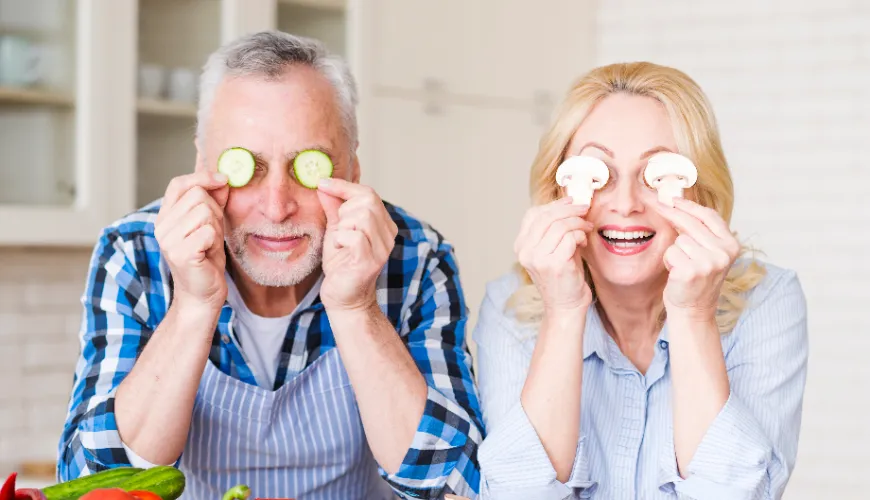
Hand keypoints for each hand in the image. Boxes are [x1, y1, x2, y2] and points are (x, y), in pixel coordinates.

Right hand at [154, 166, 229, 313]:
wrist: (203, 293)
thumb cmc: (207, 258)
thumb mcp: (212, 223)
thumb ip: (214, 201)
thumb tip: (223, 179)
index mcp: (165, 216)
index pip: (178, 184)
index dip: (202, 177)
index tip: (223, 180)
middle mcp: (161, 226)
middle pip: (197, 195)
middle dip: (215, 211)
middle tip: (213, 233)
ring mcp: (168, 240)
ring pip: (204, 212)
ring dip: (216, 228)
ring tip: (209, 244)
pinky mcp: (180, 253)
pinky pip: (208, 232)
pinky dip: (215, 241)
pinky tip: (208, 254)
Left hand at [316, 178, 397, 312]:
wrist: (343, 298)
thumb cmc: (341, 265)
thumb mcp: (335, 230)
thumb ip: (333, 208)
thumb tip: (324, 184)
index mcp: (383, 224)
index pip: (369, 194)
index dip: (344, 186)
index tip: (322, 183)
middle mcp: (388, 235)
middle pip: (367, 202)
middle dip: (344, 210)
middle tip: (338, 228)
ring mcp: (382, 249)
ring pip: (361, 217)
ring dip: (341, 228)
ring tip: (340, 243)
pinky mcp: (371, 261)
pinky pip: (353, 237)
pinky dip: (340, 241)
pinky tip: (340, 251)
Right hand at [515, 197, 594, 314]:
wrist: (565, 307)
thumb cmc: (563, 277)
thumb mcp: (552, 249)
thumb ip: (554, 229)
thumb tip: (569, 203)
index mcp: (521, 246)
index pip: (532, 215)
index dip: (553, 205)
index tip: (570, 201)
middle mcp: (525, 252)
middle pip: (546, 217)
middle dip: (569, 209)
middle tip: (584, 210)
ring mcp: (538, 259)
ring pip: (560, 226)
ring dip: (577, 223)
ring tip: (586, 228)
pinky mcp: (554, 264)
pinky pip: (570, 238)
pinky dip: (580, 235)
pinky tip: (583, 241)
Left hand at [653, 197, 739, 320]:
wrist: (693, 311)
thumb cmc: (696, 280)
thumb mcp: (708, 253)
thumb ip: (701, 232)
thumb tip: (679, 202)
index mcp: (731, 245)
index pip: (709, 216)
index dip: (688, 205)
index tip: (671, 197)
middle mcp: (723, 253)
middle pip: (690, 223)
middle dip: (670, 211)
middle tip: (653, 201)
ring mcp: (708, 262)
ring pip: (679, 239)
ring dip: (674, 251)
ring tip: (682, 266)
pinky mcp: (691, 271)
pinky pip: (671, 252)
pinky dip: (669, 261)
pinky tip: (677, 274)